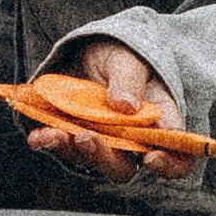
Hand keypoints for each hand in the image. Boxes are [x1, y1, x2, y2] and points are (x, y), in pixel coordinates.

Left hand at [26, 35, 183, 184]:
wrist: (88, 50)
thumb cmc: (120, 54)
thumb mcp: (127, 57)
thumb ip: (129, 79)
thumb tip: (126, 106)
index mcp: (160, 119)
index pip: (178, 154)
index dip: (171, 164)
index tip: (152, 158)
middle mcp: (132, 139)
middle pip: (125, 166)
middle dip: (105, 157)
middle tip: (87, 138)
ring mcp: (102, 141)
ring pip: (90, 160)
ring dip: (71, 150)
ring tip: (53, 133)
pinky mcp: (74, 137)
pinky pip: (64, 147)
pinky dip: (50, 143)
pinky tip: (38, 136)